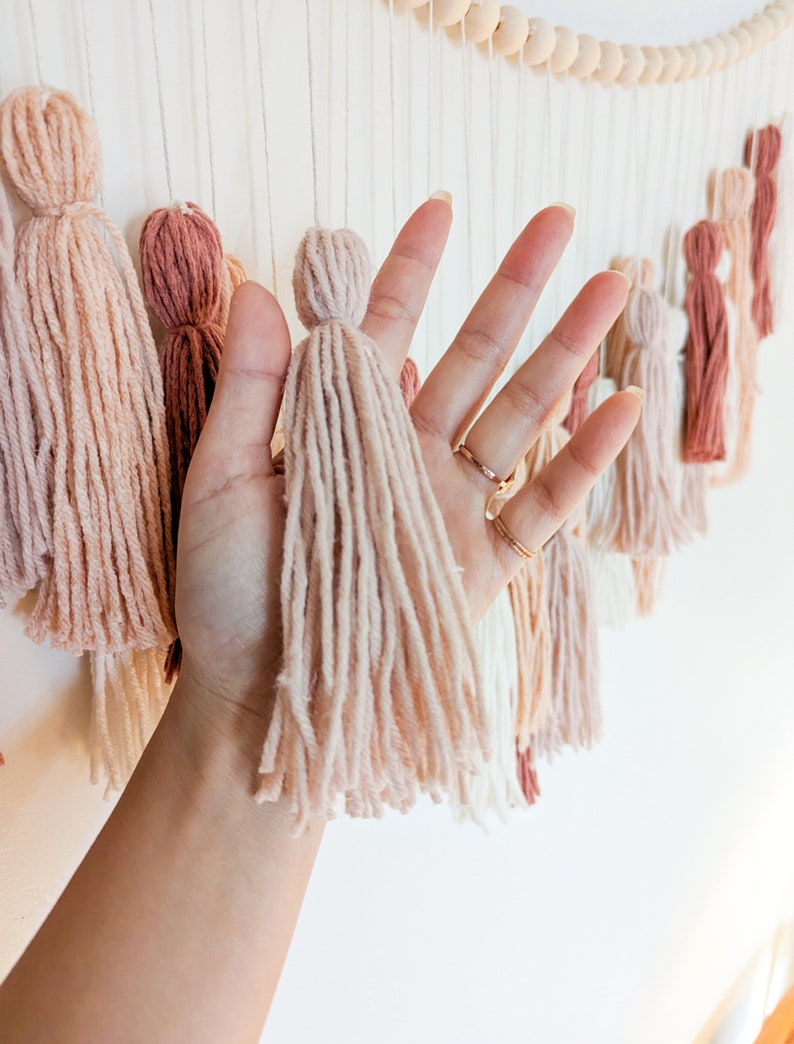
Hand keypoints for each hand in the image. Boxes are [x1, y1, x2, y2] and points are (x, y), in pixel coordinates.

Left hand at [173, 200, 638, 760]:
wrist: (261, 693)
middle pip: (472, 357)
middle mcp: (406, 456)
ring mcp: (449, 507)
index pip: (385, 331)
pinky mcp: (481, 565)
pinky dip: (581, 460)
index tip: (438, 208)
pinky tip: (621, 405)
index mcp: (343, 429)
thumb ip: (249, 390)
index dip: (411, 270)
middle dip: (514, 288)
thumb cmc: (228, 592)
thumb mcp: (223, 480)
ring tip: (612, 287)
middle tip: (557, 217)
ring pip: (518, 415)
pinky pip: (542, 506)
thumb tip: (255, 286)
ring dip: (566, 352)